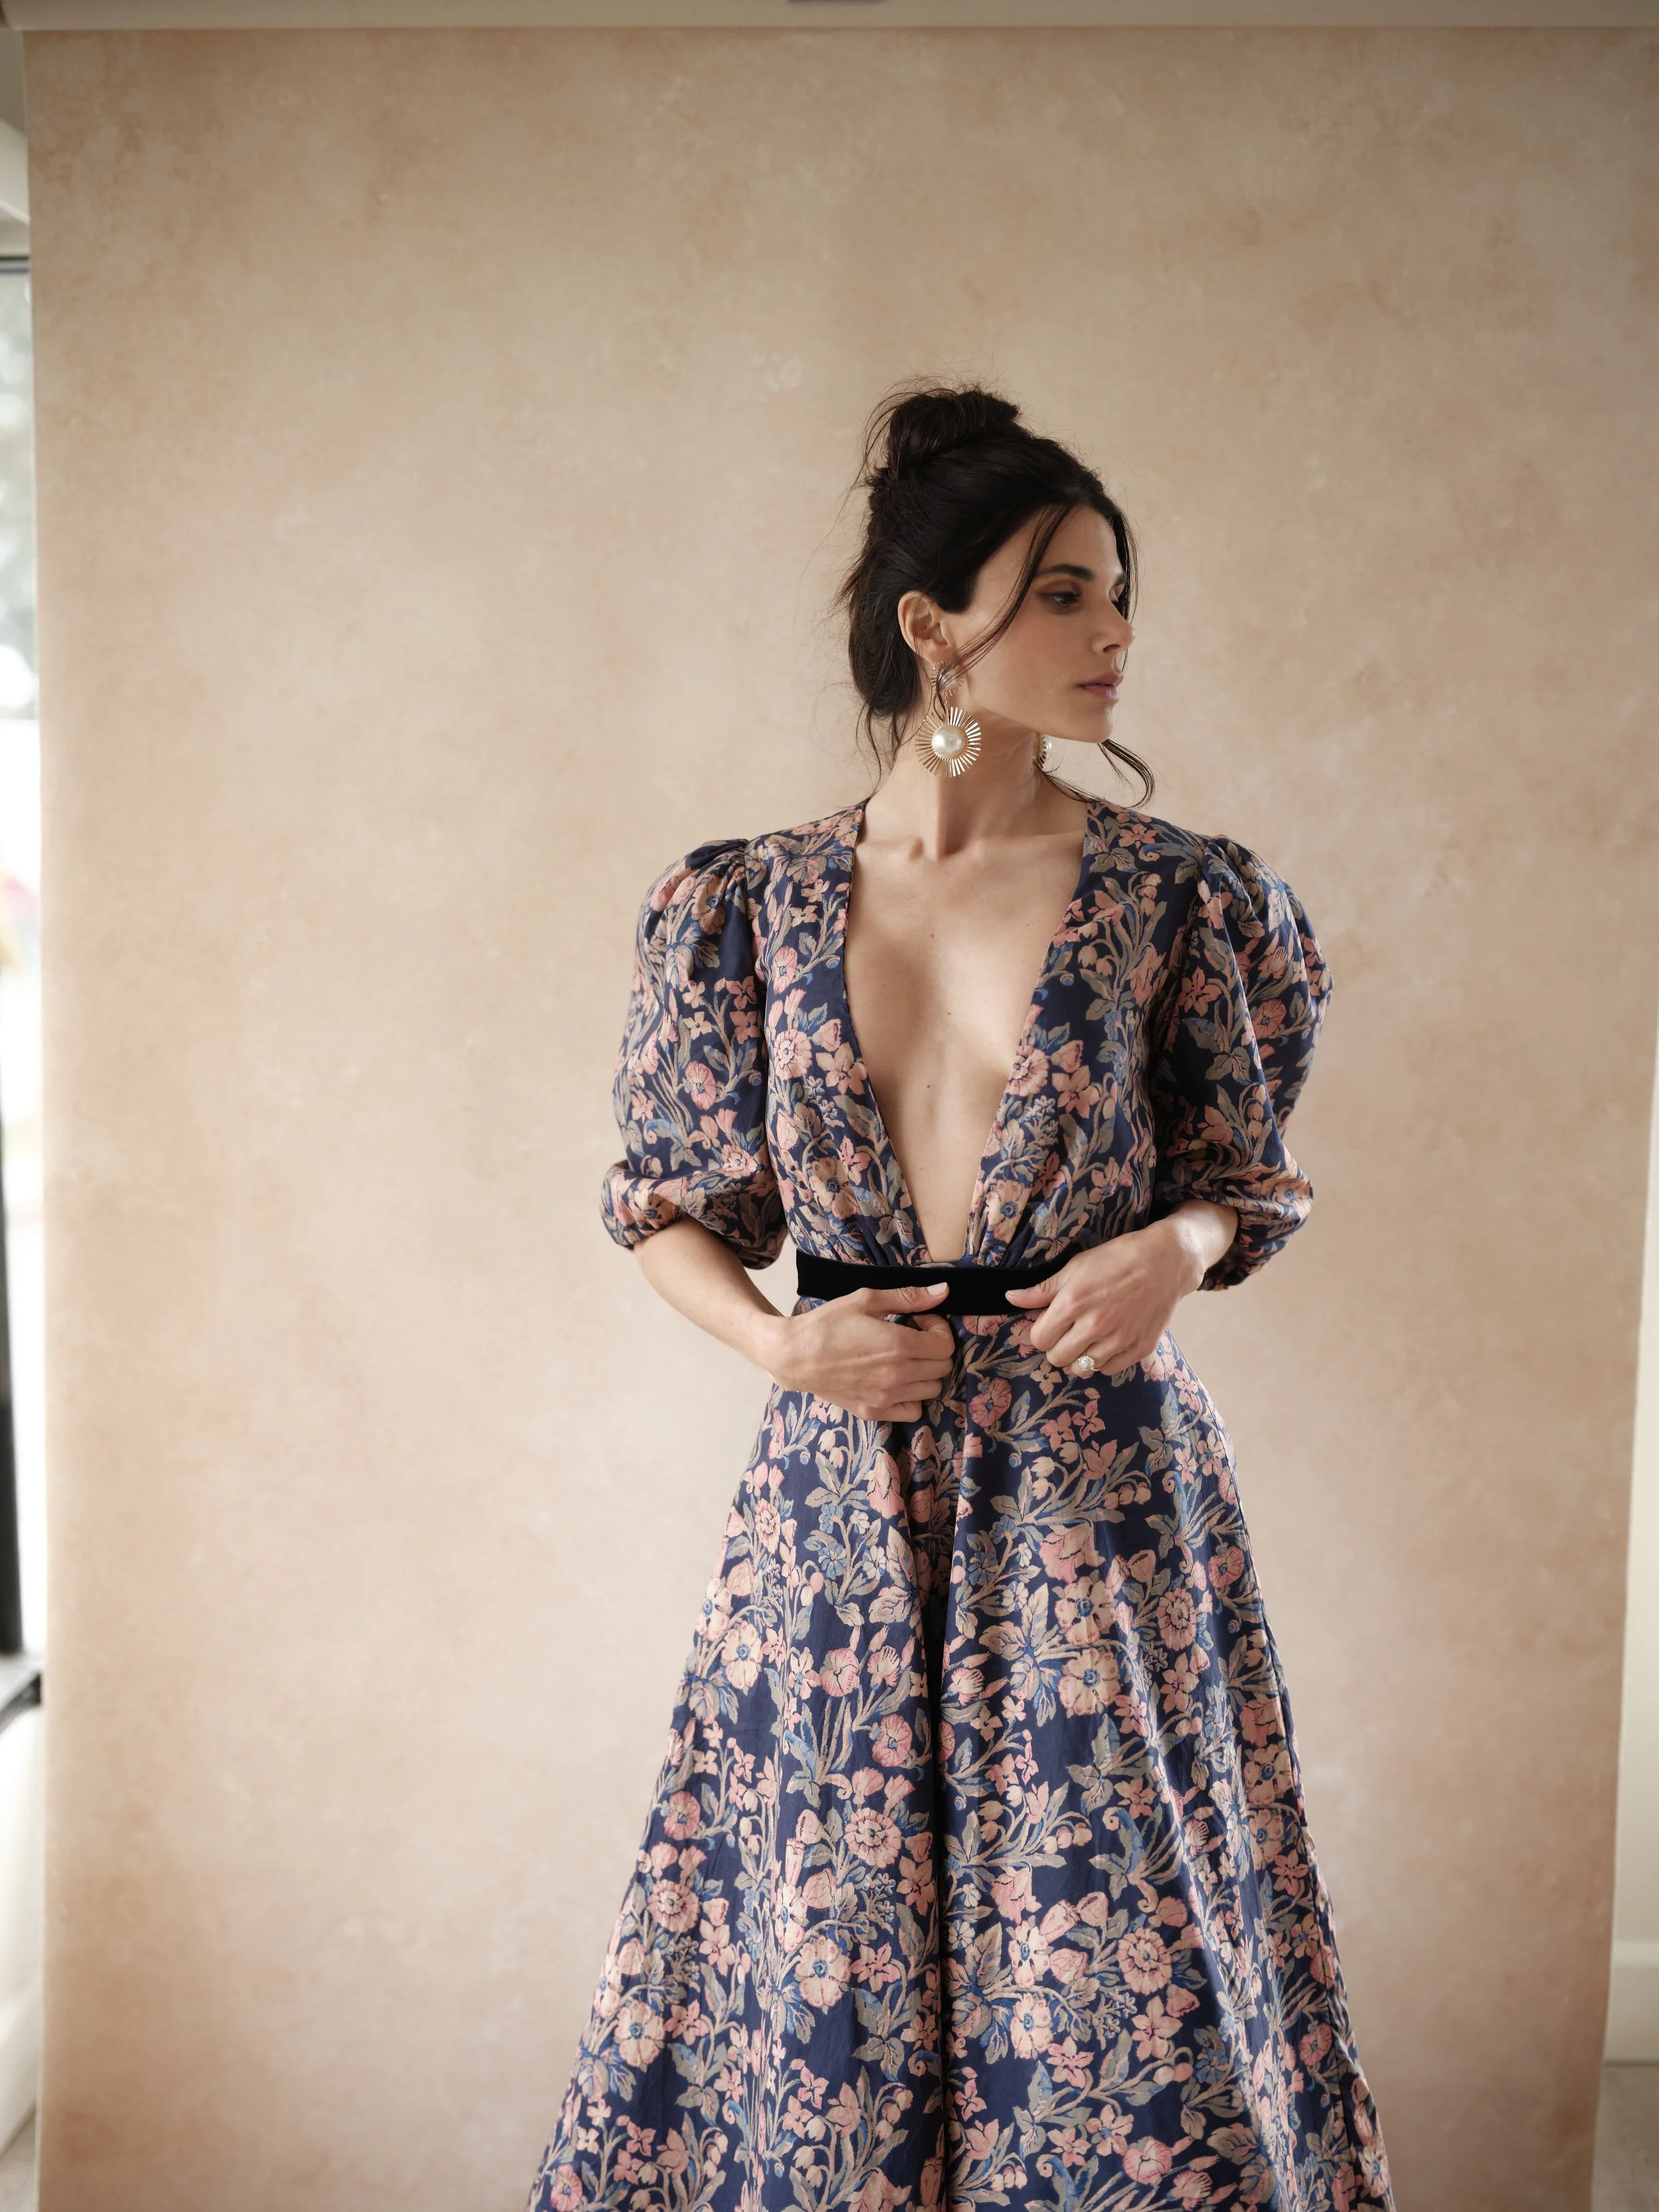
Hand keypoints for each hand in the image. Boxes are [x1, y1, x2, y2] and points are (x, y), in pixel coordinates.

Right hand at [762, 1282, 955, 1421]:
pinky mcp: (874, 1411)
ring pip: (932, 1390)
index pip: (946, 1345)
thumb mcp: (866, 1300)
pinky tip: (896, 1380)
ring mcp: (886, 1397)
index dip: (939, 1328)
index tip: (920, 1320)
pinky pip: (913, 1411)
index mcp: (898, 1346)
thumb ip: (908, 1297)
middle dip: (934, 1348)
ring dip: (926, 1371)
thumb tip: (943, 1291)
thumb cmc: (828, 1324)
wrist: (795, 1355)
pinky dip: (912, 1397)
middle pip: (943, 1368)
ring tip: (904, 1358)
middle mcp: (897, 1376)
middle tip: (914, 1336)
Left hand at [1004, 1205, 1234, 1376]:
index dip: (1041, 1331)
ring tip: (1088, 1337)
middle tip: (1068, 1331)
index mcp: (1073, 1303)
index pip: (1039, 1339)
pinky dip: (1103, 1360)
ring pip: (1081, 1369)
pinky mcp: (1138, 1350)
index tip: (1050, 1323)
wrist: (1166, 1262)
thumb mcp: (1075, 1267)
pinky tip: (1107, 1341)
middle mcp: (1094, 1326)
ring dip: (1080, 1355)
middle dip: (1057, 1346)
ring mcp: (1118, 1341)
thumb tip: (1011, 1298)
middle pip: (1056, 1358)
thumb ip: (1042, 1290)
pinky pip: (1107, 1370)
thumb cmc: (1117, 1259)